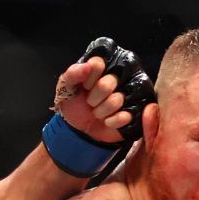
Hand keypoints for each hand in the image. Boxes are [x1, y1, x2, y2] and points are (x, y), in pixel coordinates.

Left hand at [42, 37, 155, 176]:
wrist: (77, 136)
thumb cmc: (71, 108)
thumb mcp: (64, 88)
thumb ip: (72, 73)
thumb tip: (89, 66)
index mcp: (103, 69)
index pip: (102, 63)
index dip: (91, 76)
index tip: (84, 86)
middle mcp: (119, 80)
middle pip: (110, 81)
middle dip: (96, 96)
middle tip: (90, 104)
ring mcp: (128, 97)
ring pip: (118, 98)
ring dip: (103, 110)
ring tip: (98, 115)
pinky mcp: (134, 116)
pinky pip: (127, 115)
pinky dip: (113, 121)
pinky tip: (107, 124)